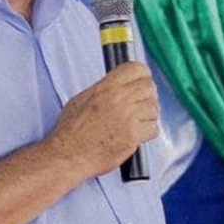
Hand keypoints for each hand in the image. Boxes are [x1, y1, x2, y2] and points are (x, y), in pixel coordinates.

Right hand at [47, 62, 159, 182]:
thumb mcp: (82, 99)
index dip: (143, 76)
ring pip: (154, 109)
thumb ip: (103, 90)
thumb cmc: (71, 132)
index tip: (142, 83)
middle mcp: (119, 99)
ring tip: (136, 124)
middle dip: (148, 97)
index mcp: (106, 87)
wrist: (69, 154)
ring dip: (148, 117)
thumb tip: (116, 87)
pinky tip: (137, 135)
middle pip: (149, 87)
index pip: (137, 69)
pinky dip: (148, 133)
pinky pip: (154, 128)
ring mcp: (127, 117)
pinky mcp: (133, 136)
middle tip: (141, 107)